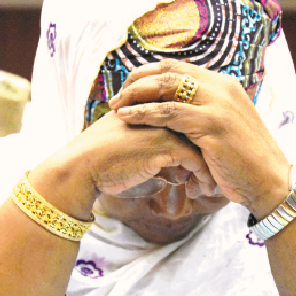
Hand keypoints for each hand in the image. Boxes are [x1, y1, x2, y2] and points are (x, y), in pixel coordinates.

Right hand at [30, 111, 217, 218]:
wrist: (82, 166)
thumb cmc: (100, 158)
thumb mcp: (129, 143)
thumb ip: (154, 146)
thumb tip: (177, 167)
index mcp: (151, 103)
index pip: (188, 116)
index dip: (198, 139)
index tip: (205, 162)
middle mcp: (161, 108)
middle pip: (200, 127)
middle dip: (210, 152)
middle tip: (214, 174)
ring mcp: (165, 124)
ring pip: (203, 144)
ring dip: (210, 166)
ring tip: (208, 186)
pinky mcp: (166, 144)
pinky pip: (197, 161)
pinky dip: (202, 177)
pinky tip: (200, 192)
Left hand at [109, 58, 289, 216]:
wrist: (269, 181)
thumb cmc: (240, 159)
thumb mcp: (220, 126)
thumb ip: (200, 111)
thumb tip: (170, 108)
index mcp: (221, 83)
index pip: (176, 67)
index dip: (147, 74)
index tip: (126, 86)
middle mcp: (220, 87)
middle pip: (167, 72)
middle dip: (136, 82)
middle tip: (116, 97)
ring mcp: (218, 104)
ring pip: (166, 88)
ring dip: (135, 95)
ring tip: (115, 106)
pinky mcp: (212, 124)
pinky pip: (170, 113)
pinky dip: (144, 113)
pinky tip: (126, 118)